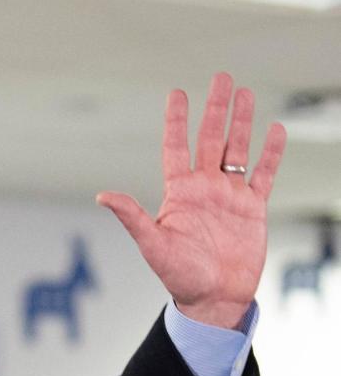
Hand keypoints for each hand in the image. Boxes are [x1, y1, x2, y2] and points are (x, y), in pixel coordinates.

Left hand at [97, 72, 286, 328]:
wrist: (213, 298)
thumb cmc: (178, 275)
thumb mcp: (152, 244)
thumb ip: (132, 216)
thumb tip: (101, 196)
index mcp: (178, 192)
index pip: (176, 146)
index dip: (177, 120)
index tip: (178, 92)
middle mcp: (203, 188)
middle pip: (210, 138)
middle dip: (215, 108)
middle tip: (221, 77)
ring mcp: (229, 196)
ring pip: (237, 149)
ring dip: (241, 122)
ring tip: (245, 93)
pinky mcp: (253, 209)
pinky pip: (263, 174)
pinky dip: (270, 153)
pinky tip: (275, 130)